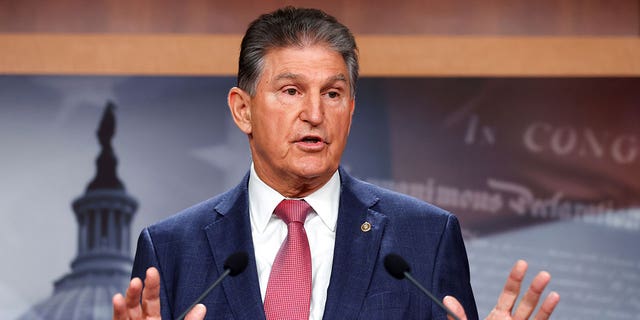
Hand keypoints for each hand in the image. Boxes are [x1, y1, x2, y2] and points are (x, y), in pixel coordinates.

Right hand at [112, 267, 206, 319]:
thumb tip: (201, 308)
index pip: (152, 300)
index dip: (152, 285)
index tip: (152, 271)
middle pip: (137, 303)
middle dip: (140, 287)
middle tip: (146, 273)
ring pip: (126, 311)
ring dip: (129, 296)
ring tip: (134, 282)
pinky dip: (117, 310)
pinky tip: (118, 299)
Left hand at [443, 260, 559, 319]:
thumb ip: (458, 316)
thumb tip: (447, 299)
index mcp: (499, 315)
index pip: (509, 293)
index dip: (516, 278)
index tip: (523, 264)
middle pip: (527, 302)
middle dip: (535, 288)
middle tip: (544, 274)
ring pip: (536, 316)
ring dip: (545, 304)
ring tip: (554, 291)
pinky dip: (547, 315)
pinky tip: (553, 302)